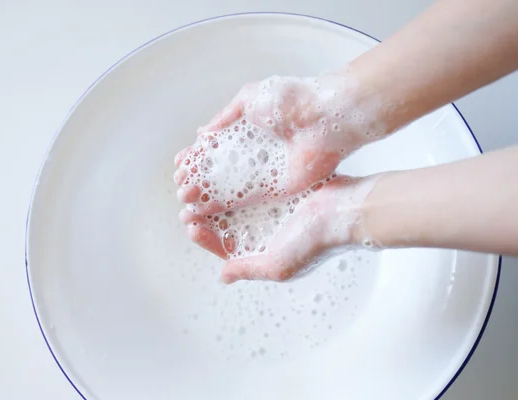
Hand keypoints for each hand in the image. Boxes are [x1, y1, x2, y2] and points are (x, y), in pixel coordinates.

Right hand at [174, 74, 382, 213]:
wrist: (326, 117)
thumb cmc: (293, 100)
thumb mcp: (250, 98)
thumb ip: (225, 117)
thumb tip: (202, 133)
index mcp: (247, 131)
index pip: (215, 148)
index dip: (196, 157)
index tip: (180, 165)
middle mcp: (253, 154)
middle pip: (218, 171)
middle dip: (197, 179)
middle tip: (179, 186)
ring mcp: (263, 172)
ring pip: (228, 187)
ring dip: (206, 194)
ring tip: (185, 200)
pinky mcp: (275, 188)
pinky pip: (246, 199)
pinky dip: (225, 204)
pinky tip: (205, 208)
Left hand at [179, 175, 376, 282]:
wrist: (345, 210)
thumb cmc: (314, 243)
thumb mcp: (278, 265)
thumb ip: (248, 269)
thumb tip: (222, 276)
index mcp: (264, 251)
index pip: (226, 247)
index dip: (206, 239)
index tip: (191, 227)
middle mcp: (266, 230)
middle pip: (228, 223)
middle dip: (206, 215)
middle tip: (187, 206)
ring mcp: (273, 208)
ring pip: (236, 202)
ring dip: (216, 196)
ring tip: (198, 188)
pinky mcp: (279, 188)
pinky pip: (251, 183)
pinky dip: (234, 179)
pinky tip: (220, 171)